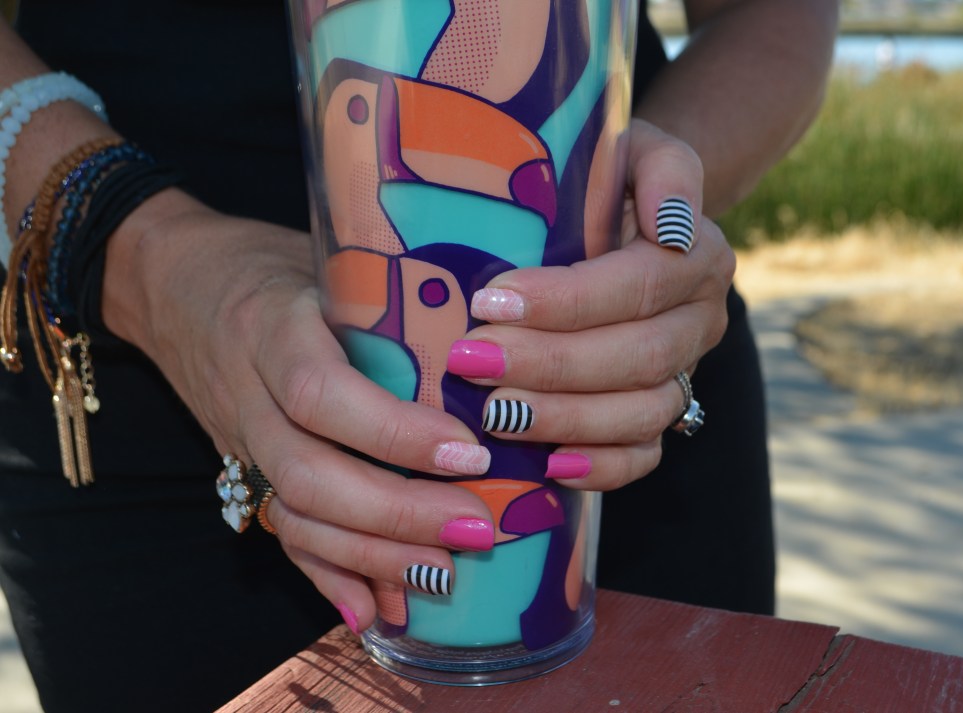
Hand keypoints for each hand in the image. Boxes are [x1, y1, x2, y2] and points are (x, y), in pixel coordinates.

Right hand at [104, 190, 496, 631]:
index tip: (471, 453)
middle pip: (309, 474)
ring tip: (444, 574)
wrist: (176, 283)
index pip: (324, 394)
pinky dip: (328, 577)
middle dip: (397, 514)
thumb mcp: (328, 259)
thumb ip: (391, 297)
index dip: (397, 434)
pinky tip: (376, 610)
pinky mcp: (241, 467)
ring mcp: (238, 437)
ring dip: (371, 557)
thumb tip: (492, 343)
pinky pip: (278, 532)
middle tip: (476, 528)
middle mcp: (248, 391)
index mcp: (273, 327)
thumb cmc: (275, 263)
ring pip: (294, 514)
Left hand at [450, 120, 734, 489]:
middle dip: (550, 365)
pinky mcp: (664, 411)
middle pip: (638, 356)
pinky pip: (645, 454)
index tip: (491, 300)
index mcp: (696, 256)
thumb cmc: (610, 180)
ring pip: (641, 413)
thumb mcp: (637, 147)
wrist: (627, 220)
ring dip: (565, 419)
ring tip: (491, 415)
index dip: (568, 300)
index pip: (640, 285)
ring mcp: (684, 372)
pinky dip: (603, 467)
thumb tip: (670, 223)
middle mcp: (699, 320)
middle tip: (470, 362)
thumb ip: (665, 169)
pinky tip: (549, 467)